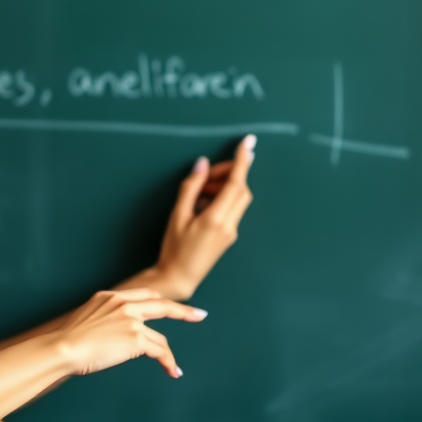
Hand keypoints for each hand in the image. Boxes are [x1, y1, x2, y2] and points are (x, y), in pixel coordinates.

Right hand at [54, 288, 206, 378]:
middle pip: (161, 304)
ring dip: (168, 354)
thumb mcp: (85, 320)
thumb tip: (106, 335)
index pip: (142, 295)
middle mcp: (123, 304)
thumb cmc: (66, 341)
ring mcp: (131, 320)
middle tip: (199, 315)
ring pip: (160, 337)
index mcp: (109, 297)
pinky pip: (160, 351)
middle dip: (183, 311)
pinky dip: (168, 363)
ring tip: (174, 367)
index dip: (159, 300)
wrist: (63, 347)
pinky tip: (172, 371)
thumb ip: (101, 320)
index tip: (169, 304)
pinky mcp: (136, 339)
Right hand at [149, 134, 255, 300]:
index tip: (248, 144)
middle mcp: (230, 225)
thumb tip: (202, 165)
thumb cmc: (174, 249)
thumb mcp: (177, 216)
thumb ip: (191, 188)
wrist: (180, 277)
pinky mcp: (229, 235)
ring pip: (237, 199)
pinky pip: (231, 209)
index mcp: (216, 219)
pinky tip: (200, 205)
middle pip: (241, 190)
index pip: (236, 184)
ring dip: (223, 187)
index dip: (242, 161)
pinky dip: (220, 199)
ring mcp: (232, 231)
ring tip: (198, 193)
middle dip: (229, 174)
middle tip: (208, 173)